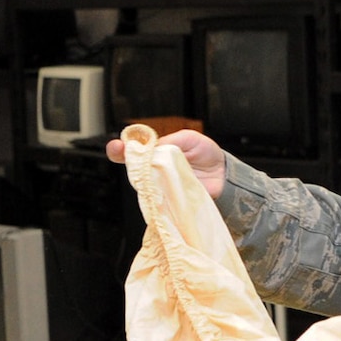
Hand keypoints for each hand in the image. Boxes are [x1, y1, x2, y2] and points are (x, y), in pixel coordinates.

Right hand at [106, 129, 226, 198]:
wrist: (224, 175)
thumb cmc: (206, 154)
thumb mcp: (189, 139)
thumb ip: (171, 141)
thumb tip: (154, 146)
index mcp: (157, 153)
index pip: (133, 151)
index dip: (120, 149)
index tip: (117, 146)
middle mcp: (155, 171)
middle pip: (133, 168)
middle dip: (124, 158)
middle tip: (118, 150)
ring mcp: (162, 187)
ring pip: (144, 184)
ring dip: (142, 176)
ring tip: (144, 166)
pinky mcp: (171, 202)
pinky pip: (160, 200)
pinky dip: (158, 194)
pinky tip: (157, 185)